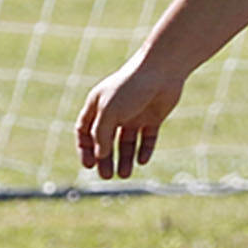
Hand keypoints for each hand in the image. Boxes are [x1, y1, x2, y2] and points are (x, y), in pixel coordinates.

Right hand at [75, 56, 184, 181]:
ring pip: (127, 142)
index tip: (89, 164)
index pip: (85, 131)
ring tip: (125, 175)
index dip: (85, 149)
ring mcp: (134, 114)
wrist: (162, 71)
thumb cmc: (131, 87)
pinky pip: (146, 138)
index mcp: (98, 105)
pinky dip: (144, 150)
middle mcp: (115, 111)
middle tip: (107, 176)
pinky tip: (142, 161)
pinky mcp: (153, 118)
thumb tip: (100, 155)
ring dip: (125, 159)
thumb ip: (101, 135)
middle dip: (105, 159)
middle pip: (106, 141)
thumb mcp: (109, 112)